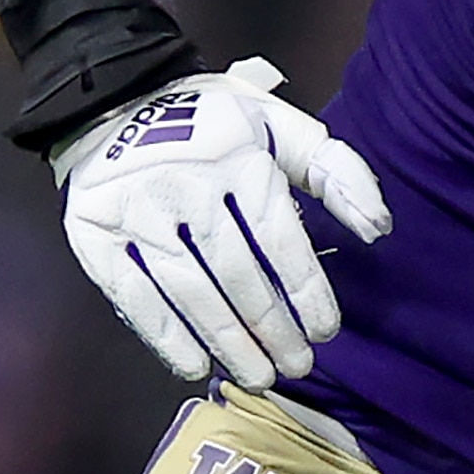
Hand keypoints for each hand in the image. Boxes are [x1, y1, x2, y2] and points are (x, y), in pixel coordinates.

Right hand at [50, 57, 391, 386]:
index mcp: (238, 158)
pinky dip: (166, 335)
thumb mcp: (280, 125)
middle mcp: (187, 187)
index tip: (325, 330)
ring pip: (190, 291)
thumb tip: (377, 227)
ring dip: (227, 340)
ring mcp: (137, 212)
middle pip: (236, 273)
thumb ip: (335, 170)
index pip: (279, 239)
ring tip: (258, 375)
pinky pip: (135, 295)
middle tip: (296, 364)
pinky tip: (194, 363)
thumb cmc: (213, 122)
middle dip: (272, 327)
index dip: (304, 291)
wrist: (116, 99)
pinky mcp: (96, 234)